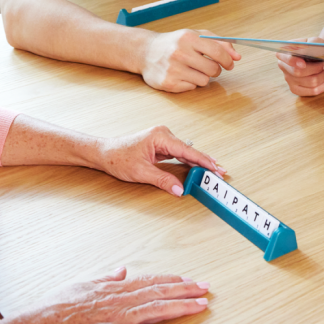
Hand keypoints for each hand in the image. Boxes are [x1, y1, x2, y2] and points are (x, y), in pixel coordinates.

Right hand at [16, 267, 209, 323]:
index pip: (149, 281)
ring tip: (203, 305)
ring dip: (183, 307)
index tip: (188, 278)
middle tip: (206, 287)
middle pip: (160, 292)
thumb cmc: (53, 310)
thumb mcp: (81, 285)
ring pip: (159, 309)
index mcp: (113, 288)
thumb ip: (104, 278)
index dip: (171, 280)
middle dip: (186, 289)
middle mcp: (121, 300)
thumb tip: (121, 269)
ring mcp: (120, 318)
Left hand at [99, 125, 227, 195]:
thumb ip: (162, 180)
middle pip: (189, 150)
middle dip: (204, 162)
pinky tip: (196, 168)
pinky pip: (178, 153)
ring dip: (197, 162)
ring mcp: (162, 139)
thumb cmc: (118, 158)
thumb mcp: (141, 172)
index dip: (203, 161)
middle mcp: (163, 134)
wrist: (104, 153)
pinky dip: (188, 161)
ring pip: (185, 152)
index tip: (215, 168)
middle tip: (219, 172)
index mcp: (161, 136)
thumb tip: (179, 189)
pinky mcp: (160, 145)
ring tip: (212, 171)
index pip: (188, 150)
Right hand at [142, 29, 238, 92]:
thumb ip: (219, 42)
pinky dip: (191, 83)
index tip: (230, 64)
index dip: (228, 60)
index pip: (217, 51)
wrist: (146, 52)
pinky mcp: (168, 83)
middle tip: (209, 66)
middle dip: (216, 70)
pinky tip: (182, 75)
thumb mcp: (196, 35)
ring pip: (204, 81)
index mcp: (188, 37)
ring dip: (203, 76)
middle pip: (213, 69)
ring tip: (192, 69)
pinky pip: (192, 87)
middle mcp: (179, 53)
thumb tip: (237, 56)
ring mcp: (173, 69)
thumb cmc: (175, 43)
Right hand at [277, 36, 323, 96]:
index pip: (286, 58)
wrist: (321, 54)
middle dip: (315, 69)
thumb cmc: (316, 47)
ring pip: (308, 82)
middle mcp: (283, 66)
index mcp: (285, 52)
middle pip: (298, 72)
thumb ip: (312, 43)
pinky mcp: (296, 89)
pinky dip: (321, 87)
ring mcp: (289, 79)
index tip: (303, 64)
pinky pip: (310, 92)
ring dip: (322, 76)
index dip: (293, 62)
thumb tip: (309, 50)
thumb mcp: (315, 41)